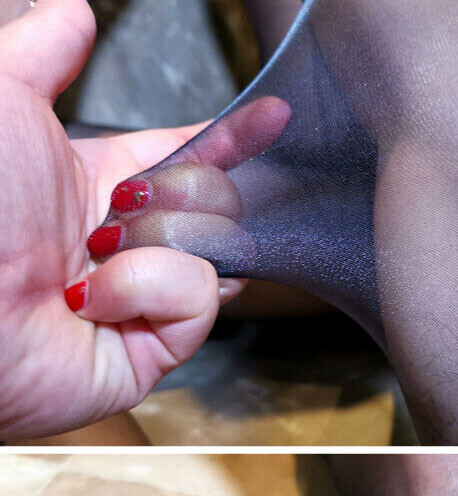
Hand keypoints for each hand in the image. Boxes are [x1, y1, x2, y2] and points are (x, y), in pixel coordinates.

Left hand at [0, 0, 285, 439]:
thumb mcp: (0, 96)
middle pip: (220, 200)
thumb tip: (73, 13)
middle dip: (183, 190)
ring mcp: (146, 297)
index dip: (234, 138)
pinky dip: (148, 287)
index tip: (275, 117)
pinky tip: (98, 302)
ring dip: (158, 237)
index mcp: (97, 185)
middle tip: (123, 206)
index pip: (190, 156)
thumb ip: (41, 49)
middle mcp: (129, 243)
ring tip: (95, 258)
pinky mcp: (157, 344)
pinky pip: (198, 296)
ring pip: (220, 247)